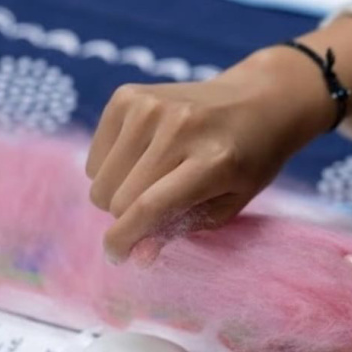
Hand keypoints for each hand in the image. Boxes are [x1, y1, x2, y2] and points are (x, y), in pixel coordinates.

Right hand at [86, 17, 351, 262]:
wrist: (256, 102)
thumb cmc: (248, 162)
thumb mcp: (229, 205)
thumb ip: (182, 230)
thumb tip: (137, 255)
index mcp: (212, 162)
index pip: (149, 207)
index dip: (125, 239)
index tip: (116, 256)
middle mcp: (178, 128)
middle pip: (118, 197)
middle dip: (129, 218)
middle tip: (156, 210)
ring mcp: (149, 107)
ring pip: (99, 179)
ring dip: (118, 193)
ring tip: (152, 182)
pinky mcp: (128, 95)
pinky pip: (95, 155)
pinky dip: (112, 168)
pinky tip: (143, 159)